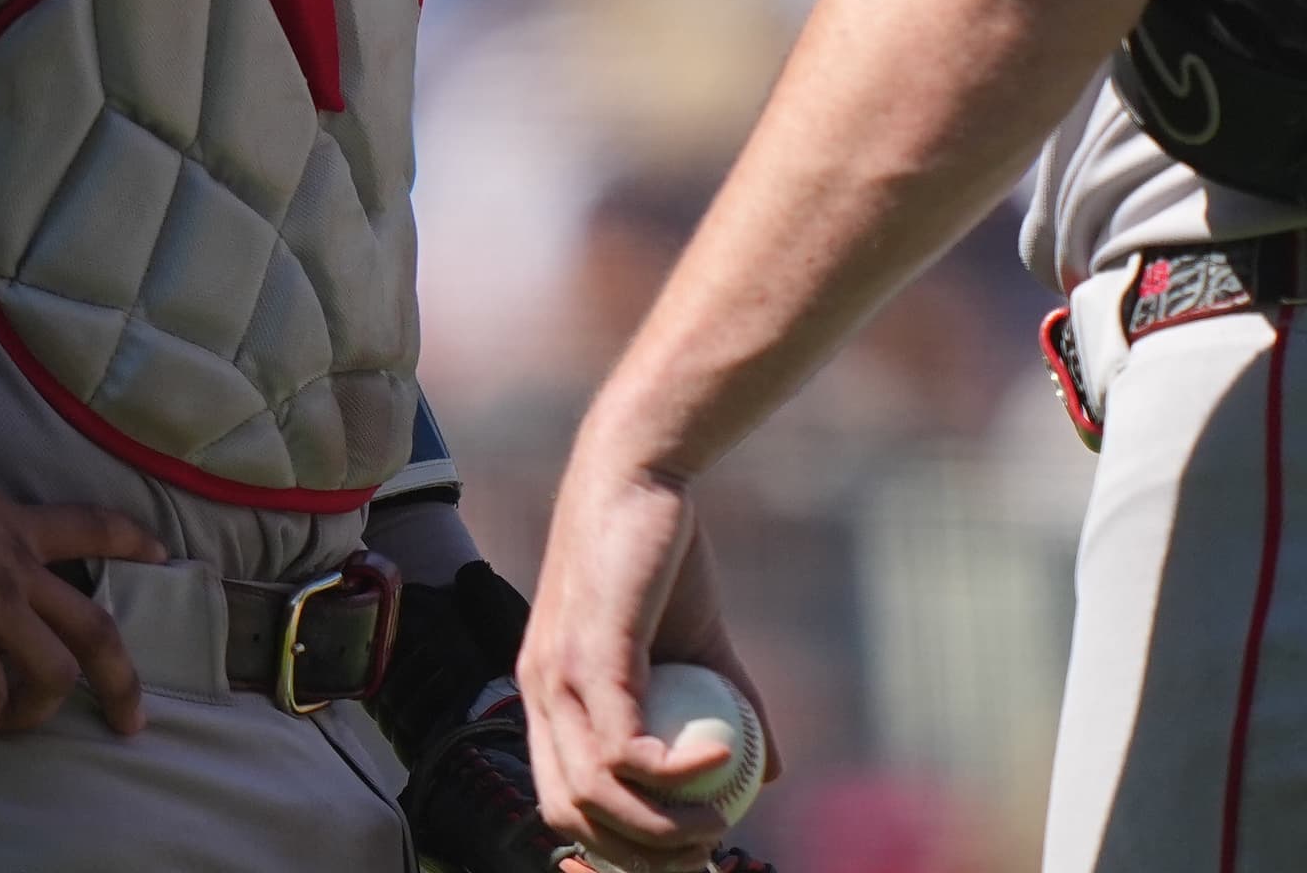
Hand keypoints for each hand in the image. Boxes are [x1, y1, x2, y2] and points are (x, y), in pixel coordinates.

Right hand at [0, 436, 167, 736]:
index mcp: (23, 525)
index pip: (95, 527)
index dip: (132, 542)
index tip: (161, 554)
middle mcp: (23, 568)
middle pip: (96, 630)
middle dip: (122, 682)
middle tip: (131, 722)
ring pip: (56, 672)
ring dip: (38, 712)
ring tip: (10, 726)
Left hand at [519, 456, 772, 872]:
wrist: (641, 472)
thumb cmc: (665, 552)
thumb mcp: (702, 641)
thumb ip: (728, 703)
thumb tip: (766, 770)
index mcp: (551, 698)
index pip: (563, 801)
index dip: (615, 845)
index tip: (679, 855)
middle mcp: (539, 696)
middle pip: (571, 814)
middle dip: (638, 854)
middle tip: (706, 851)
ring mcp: (556, 678)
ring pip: (595, 791)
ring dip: (661, 824)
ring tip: (721, 818)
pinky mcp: (587, 656)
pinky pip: (624, 743)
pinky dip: (674, 769)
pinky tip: (724, 758)